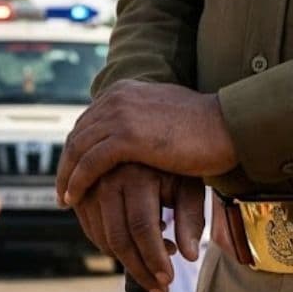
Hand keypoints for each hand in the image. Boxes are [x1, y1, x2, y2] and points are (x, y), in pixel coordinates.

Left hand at [57, 81, 236, 207]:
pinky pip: (90, 163)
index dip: (77, 149)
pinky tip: (74, 199)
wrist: (229, 126)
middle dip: (66, 164)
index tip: (72, 171)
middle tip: (63, 190)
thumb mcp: (165, 118)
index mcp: (124, 91)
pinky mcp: (127, 136)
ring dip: (67, 177)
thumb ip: (144, 124)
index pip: (88, 122)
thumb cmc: (206, 128)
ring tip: (65, 200)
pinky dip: (78, 182)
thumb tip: (137, 138)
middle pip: (78, 135)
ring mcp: (120, 115)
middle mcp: (116, 98)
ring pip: (78, 149)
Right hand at [73, 163, 205, 291]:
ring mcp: (90, 184)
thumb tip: (190, 256)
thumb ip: (191, 219)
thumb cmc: (174, 166)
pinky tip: (134, 247)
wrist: (146, 138)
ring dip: (126, 261)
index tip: (168, 281)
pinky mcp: (81, 190)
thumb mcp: (189, 186)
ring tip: (153, 265)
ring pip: (102, 237)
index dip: (155, 258)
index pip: (142, 227)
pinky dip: (111, 247)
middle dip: (140, 269)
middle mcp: (107, 177)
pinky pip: (91, 230)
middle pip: (118, 237)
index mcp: (136, 173)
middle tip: (160, 289)